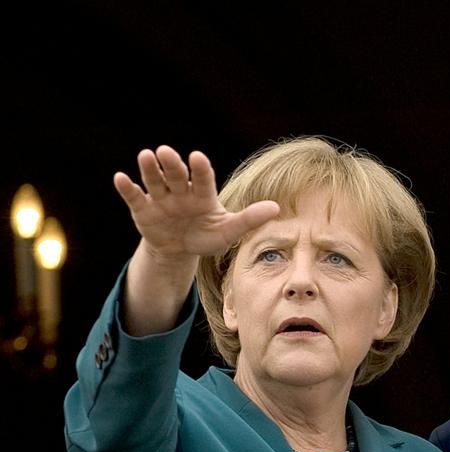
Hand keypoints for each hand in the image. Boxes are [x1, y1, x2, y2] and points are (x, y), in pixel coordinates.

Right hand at [114, 145, 278, 259]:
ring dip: (149, 169)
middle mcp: (181, 192)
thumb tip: (276, 208)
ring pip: (155, 180)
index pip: (203, 179)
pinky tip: (120, 178)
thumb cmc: (207, 236)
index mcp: (203, 195)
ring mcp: (160, 199)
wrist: (180, 250)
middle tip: (165, 151)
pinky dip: (127, 188)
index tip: (197, 157)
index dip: (200, 169)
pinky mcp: (143, 209)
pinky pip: (134, 197)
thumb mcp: (228, 231)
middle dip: (172, 164)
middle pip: (176, 175)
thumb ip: (249, 219)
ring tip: (145, 156)